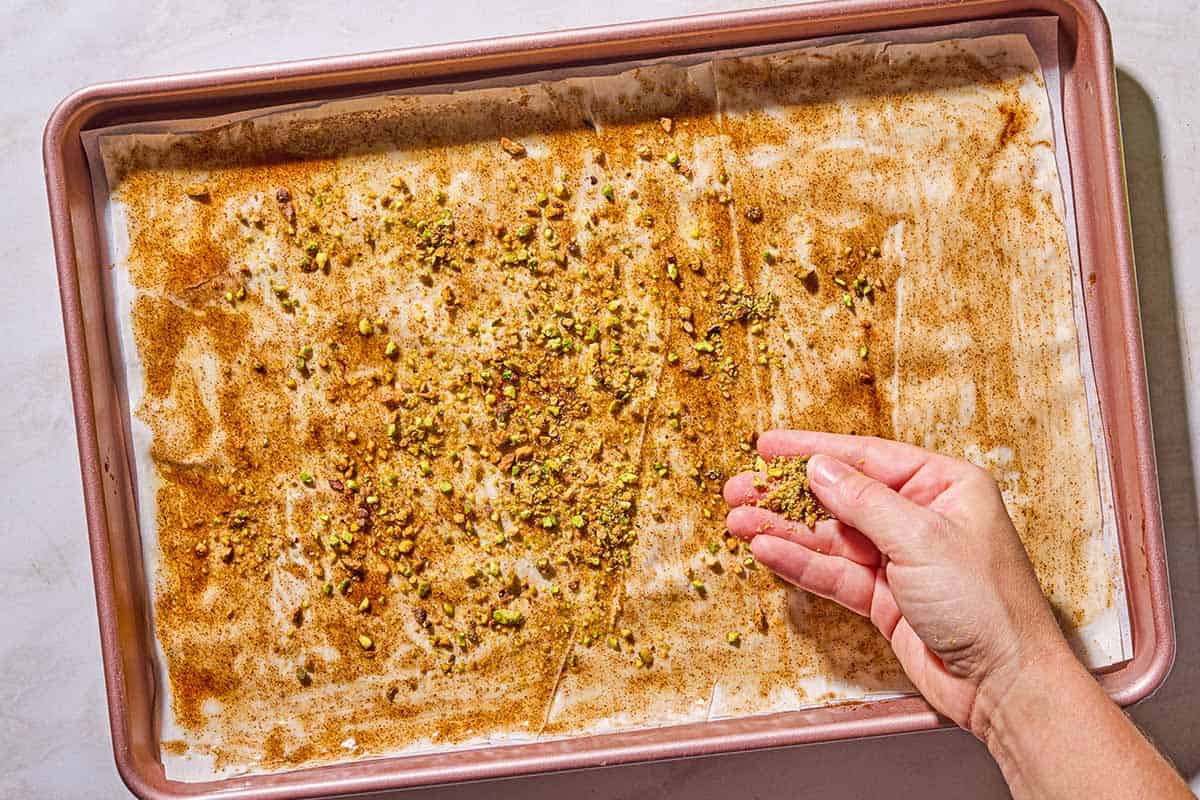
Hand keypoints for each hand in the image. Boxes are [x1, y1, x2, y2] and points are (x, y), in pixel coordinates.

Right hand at [723, 430, 1072, 737]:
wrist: (1006, 684)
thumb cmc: (986, 604)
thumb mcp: (921, 539)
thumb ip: (864, 501)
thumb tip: (819, 467)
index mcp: (944, 486)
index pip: (867, 457)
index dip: (813, 450)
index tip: (768, 446)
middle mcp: (921, 518)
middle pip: (841, 496)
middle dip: (788, 494)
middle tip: (740, 488)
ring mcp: (901, 559)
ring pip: (830, 537)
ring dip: (783, 529)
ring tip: (737, 521)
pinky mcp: (885, 598)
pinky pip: (834, 573)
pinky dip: (800, 562)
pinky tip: (766, 550)